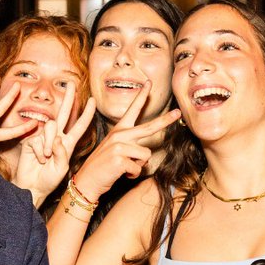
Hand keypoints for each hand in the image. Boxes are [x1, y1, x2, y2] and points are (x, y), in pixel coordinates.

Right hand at [13, 87, 96, 206]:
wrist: (32, 187)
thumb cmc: (49, 180)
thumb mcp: (61, 169)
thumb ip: (61, 153)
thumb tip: (57, 138)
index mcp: (68, 143)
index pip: (79, 125)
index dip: (86, 114)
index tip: (93, 101)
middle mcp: (56, 137)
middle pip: (64, 113)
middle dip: (68, 98)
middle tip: (71, 83)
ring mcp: (43, 137)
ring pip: (50, 126)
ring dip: (49, 143)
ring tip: (46, 158)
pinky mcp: (31, 140)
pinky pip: (38, 139)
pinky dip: (39, 151)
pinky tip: (38, 159)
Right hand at [69, 82, 180, 201]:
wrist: (86, 181)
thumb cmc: (103, 167)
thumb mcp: (114, 150)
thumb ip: (130, 146)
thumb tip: (145, 154)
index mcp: (118, 131)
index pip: (132, 109)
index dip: (141, 96)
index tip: (148, 83)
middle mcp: (119, 135)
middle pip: (149, 127)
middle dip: (165, 120)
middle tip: (178, 112)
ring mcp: (119, 146)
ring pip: (146, 155)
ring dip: (138, 166)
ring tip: (124, 168)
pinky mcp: (120, 159)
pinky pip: (138, 168)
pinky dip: (132, 174)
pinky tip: (121, 173)